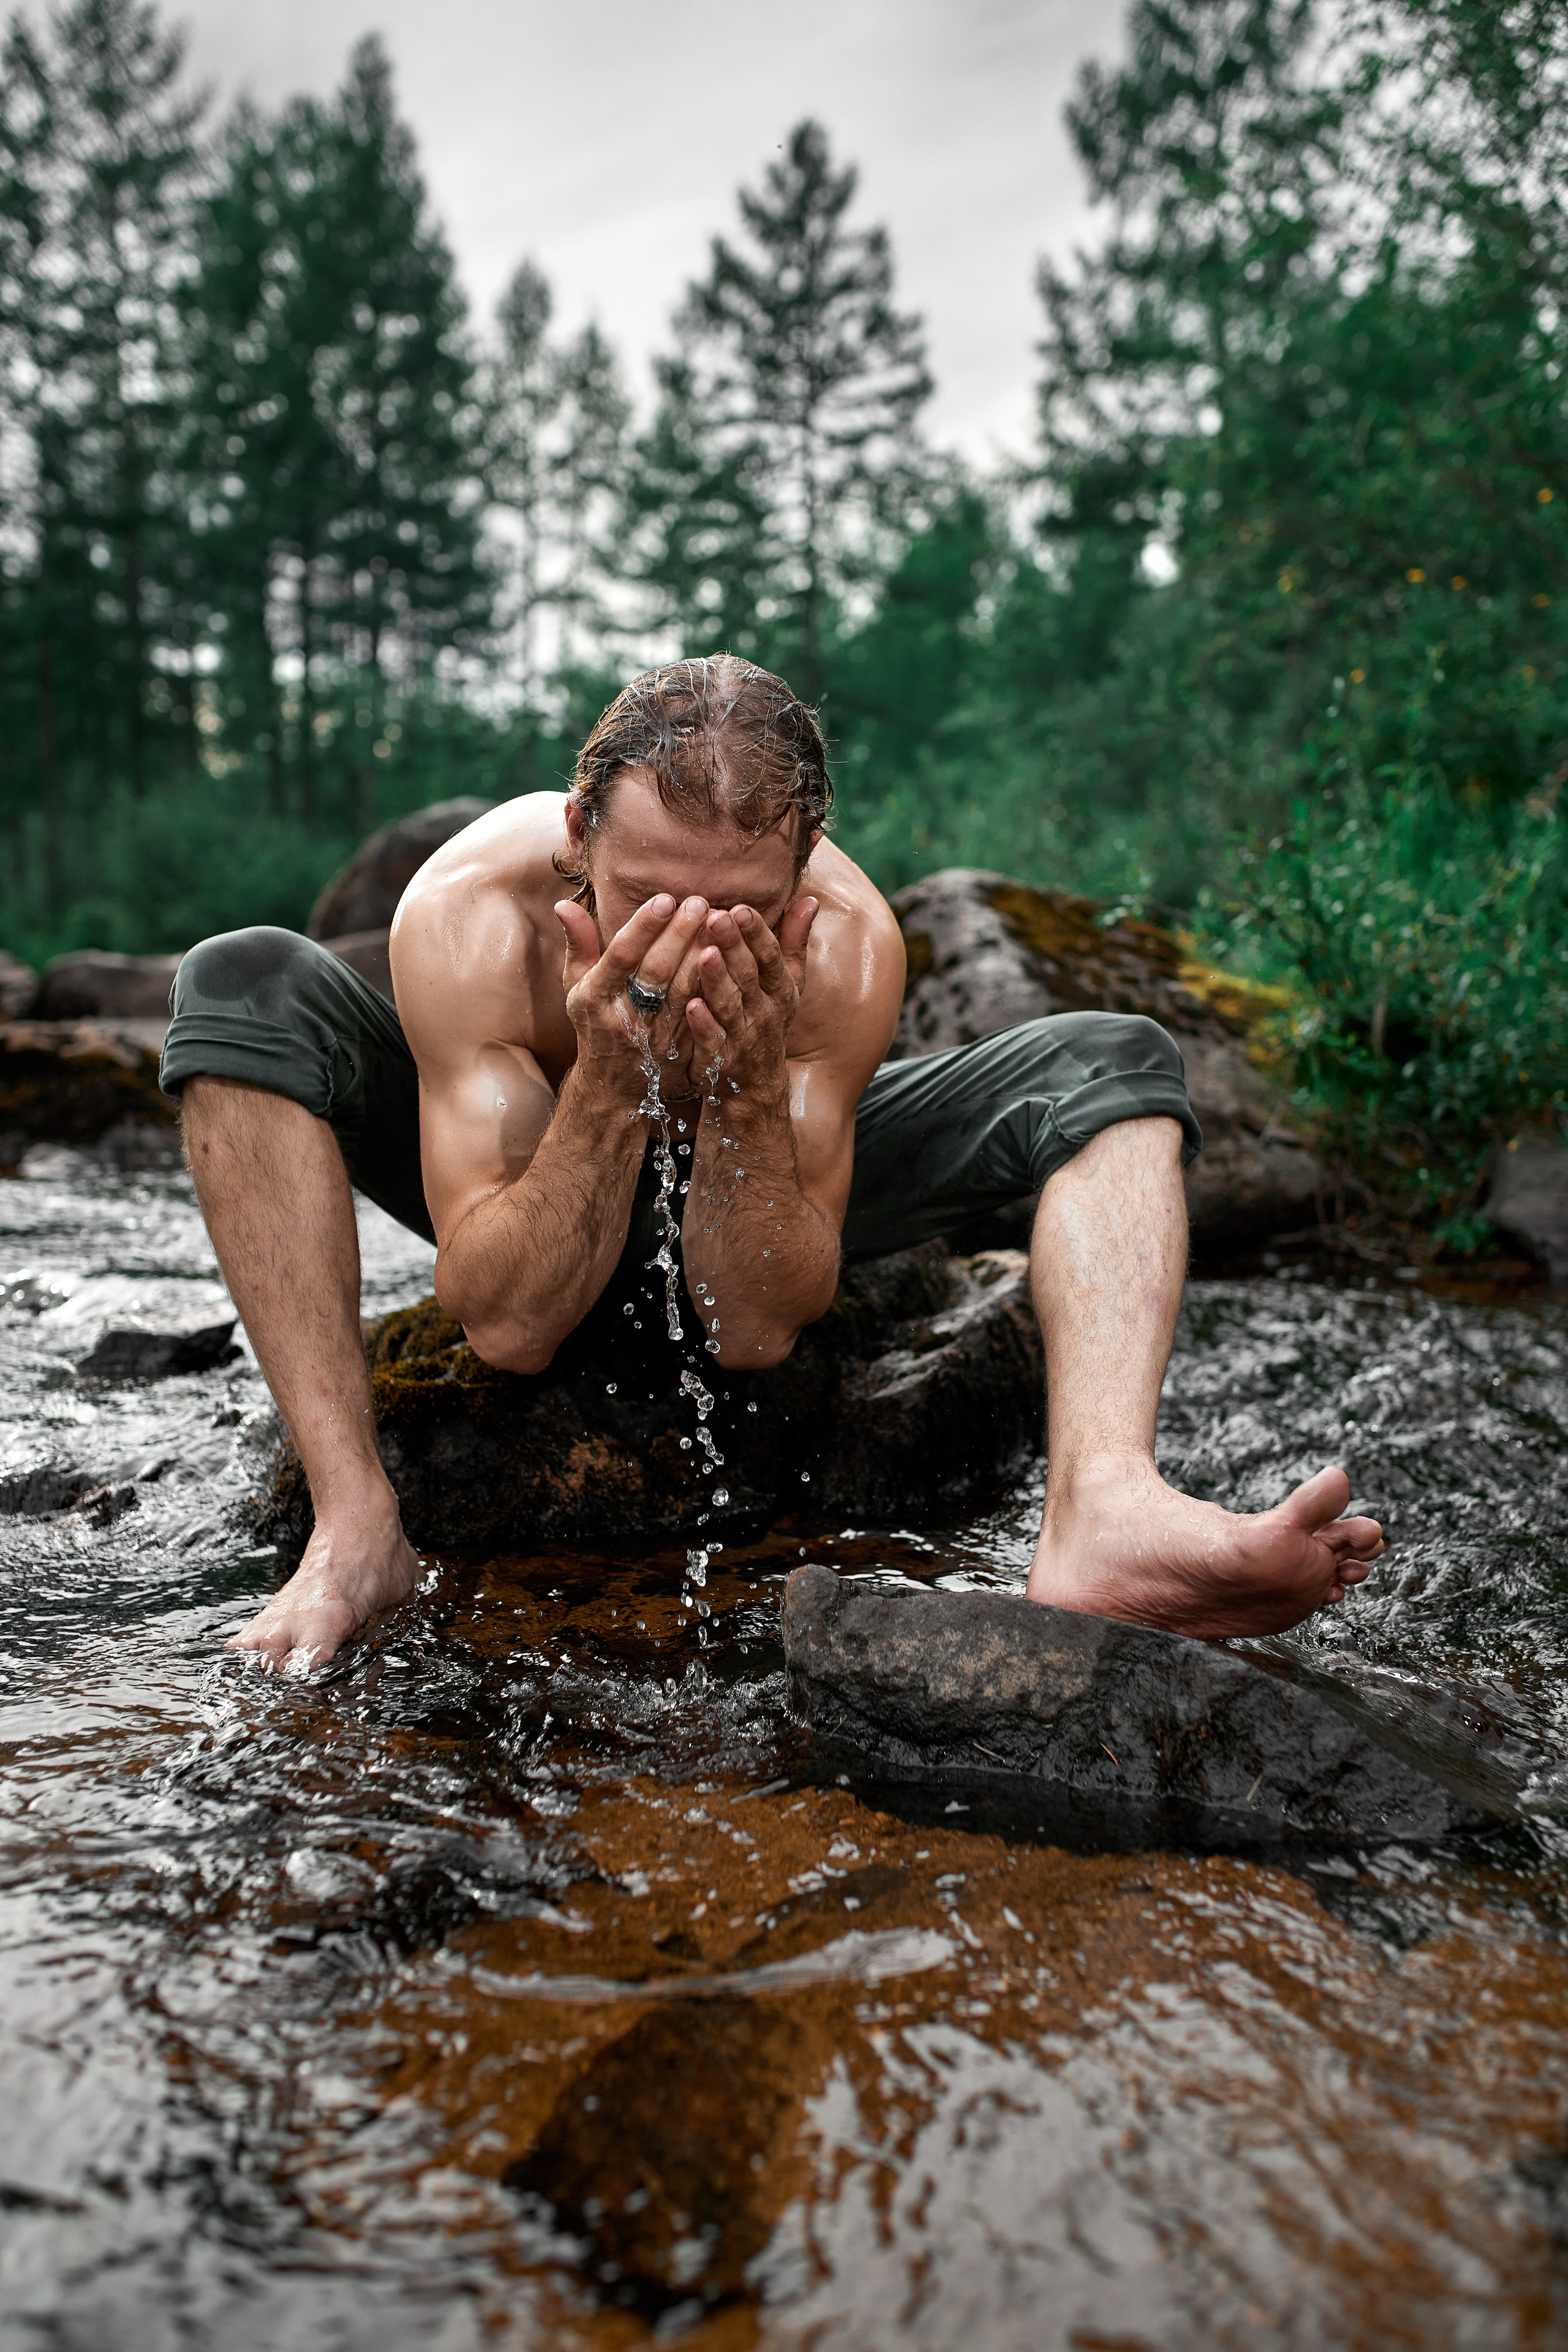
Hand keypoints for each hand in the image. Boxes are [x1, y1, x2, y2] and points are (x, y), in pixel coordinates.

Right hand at [555, 893, 714, 1102]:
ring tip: (718, 923)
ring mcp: (653, 1036)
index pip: (620, 956)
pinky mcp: (679, 1049)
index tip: (664, 899)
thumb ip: (578, 945)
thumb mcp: (578, 988)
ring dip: (702, 955)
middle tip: (699, 902)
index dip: (643, 927)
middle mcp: (623, 1018)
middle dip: (679, 934)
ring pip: (683, 991)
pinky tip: (728, 959)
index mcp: (594, 998)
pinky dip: (714, 985)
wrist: (612, 1088)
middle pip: (655, 971)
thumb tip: (564, 904)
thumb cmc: (596, 1023)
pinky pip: (701, 1014)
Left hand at [685, 895, 818, 1101]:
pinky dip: (703, 1026)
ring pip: (730, 1006)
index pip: (771, 957)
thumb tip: (809, 900)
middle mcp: (764, 1012)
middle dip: (733, 946)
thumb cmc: (766, 1024)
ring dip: (717, 981)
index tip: (742, 908)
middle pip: (749, 976)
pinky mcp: (721, 1062)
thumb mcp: (787, 987)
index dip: (758, 934)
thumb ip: (793, 943)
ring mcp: (743, 1038)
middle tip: (716, 917)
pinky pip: (712, 1043)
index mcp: (781, 991)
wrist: (757, 1090)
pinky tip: (691, 1006)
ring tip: (704, 955)